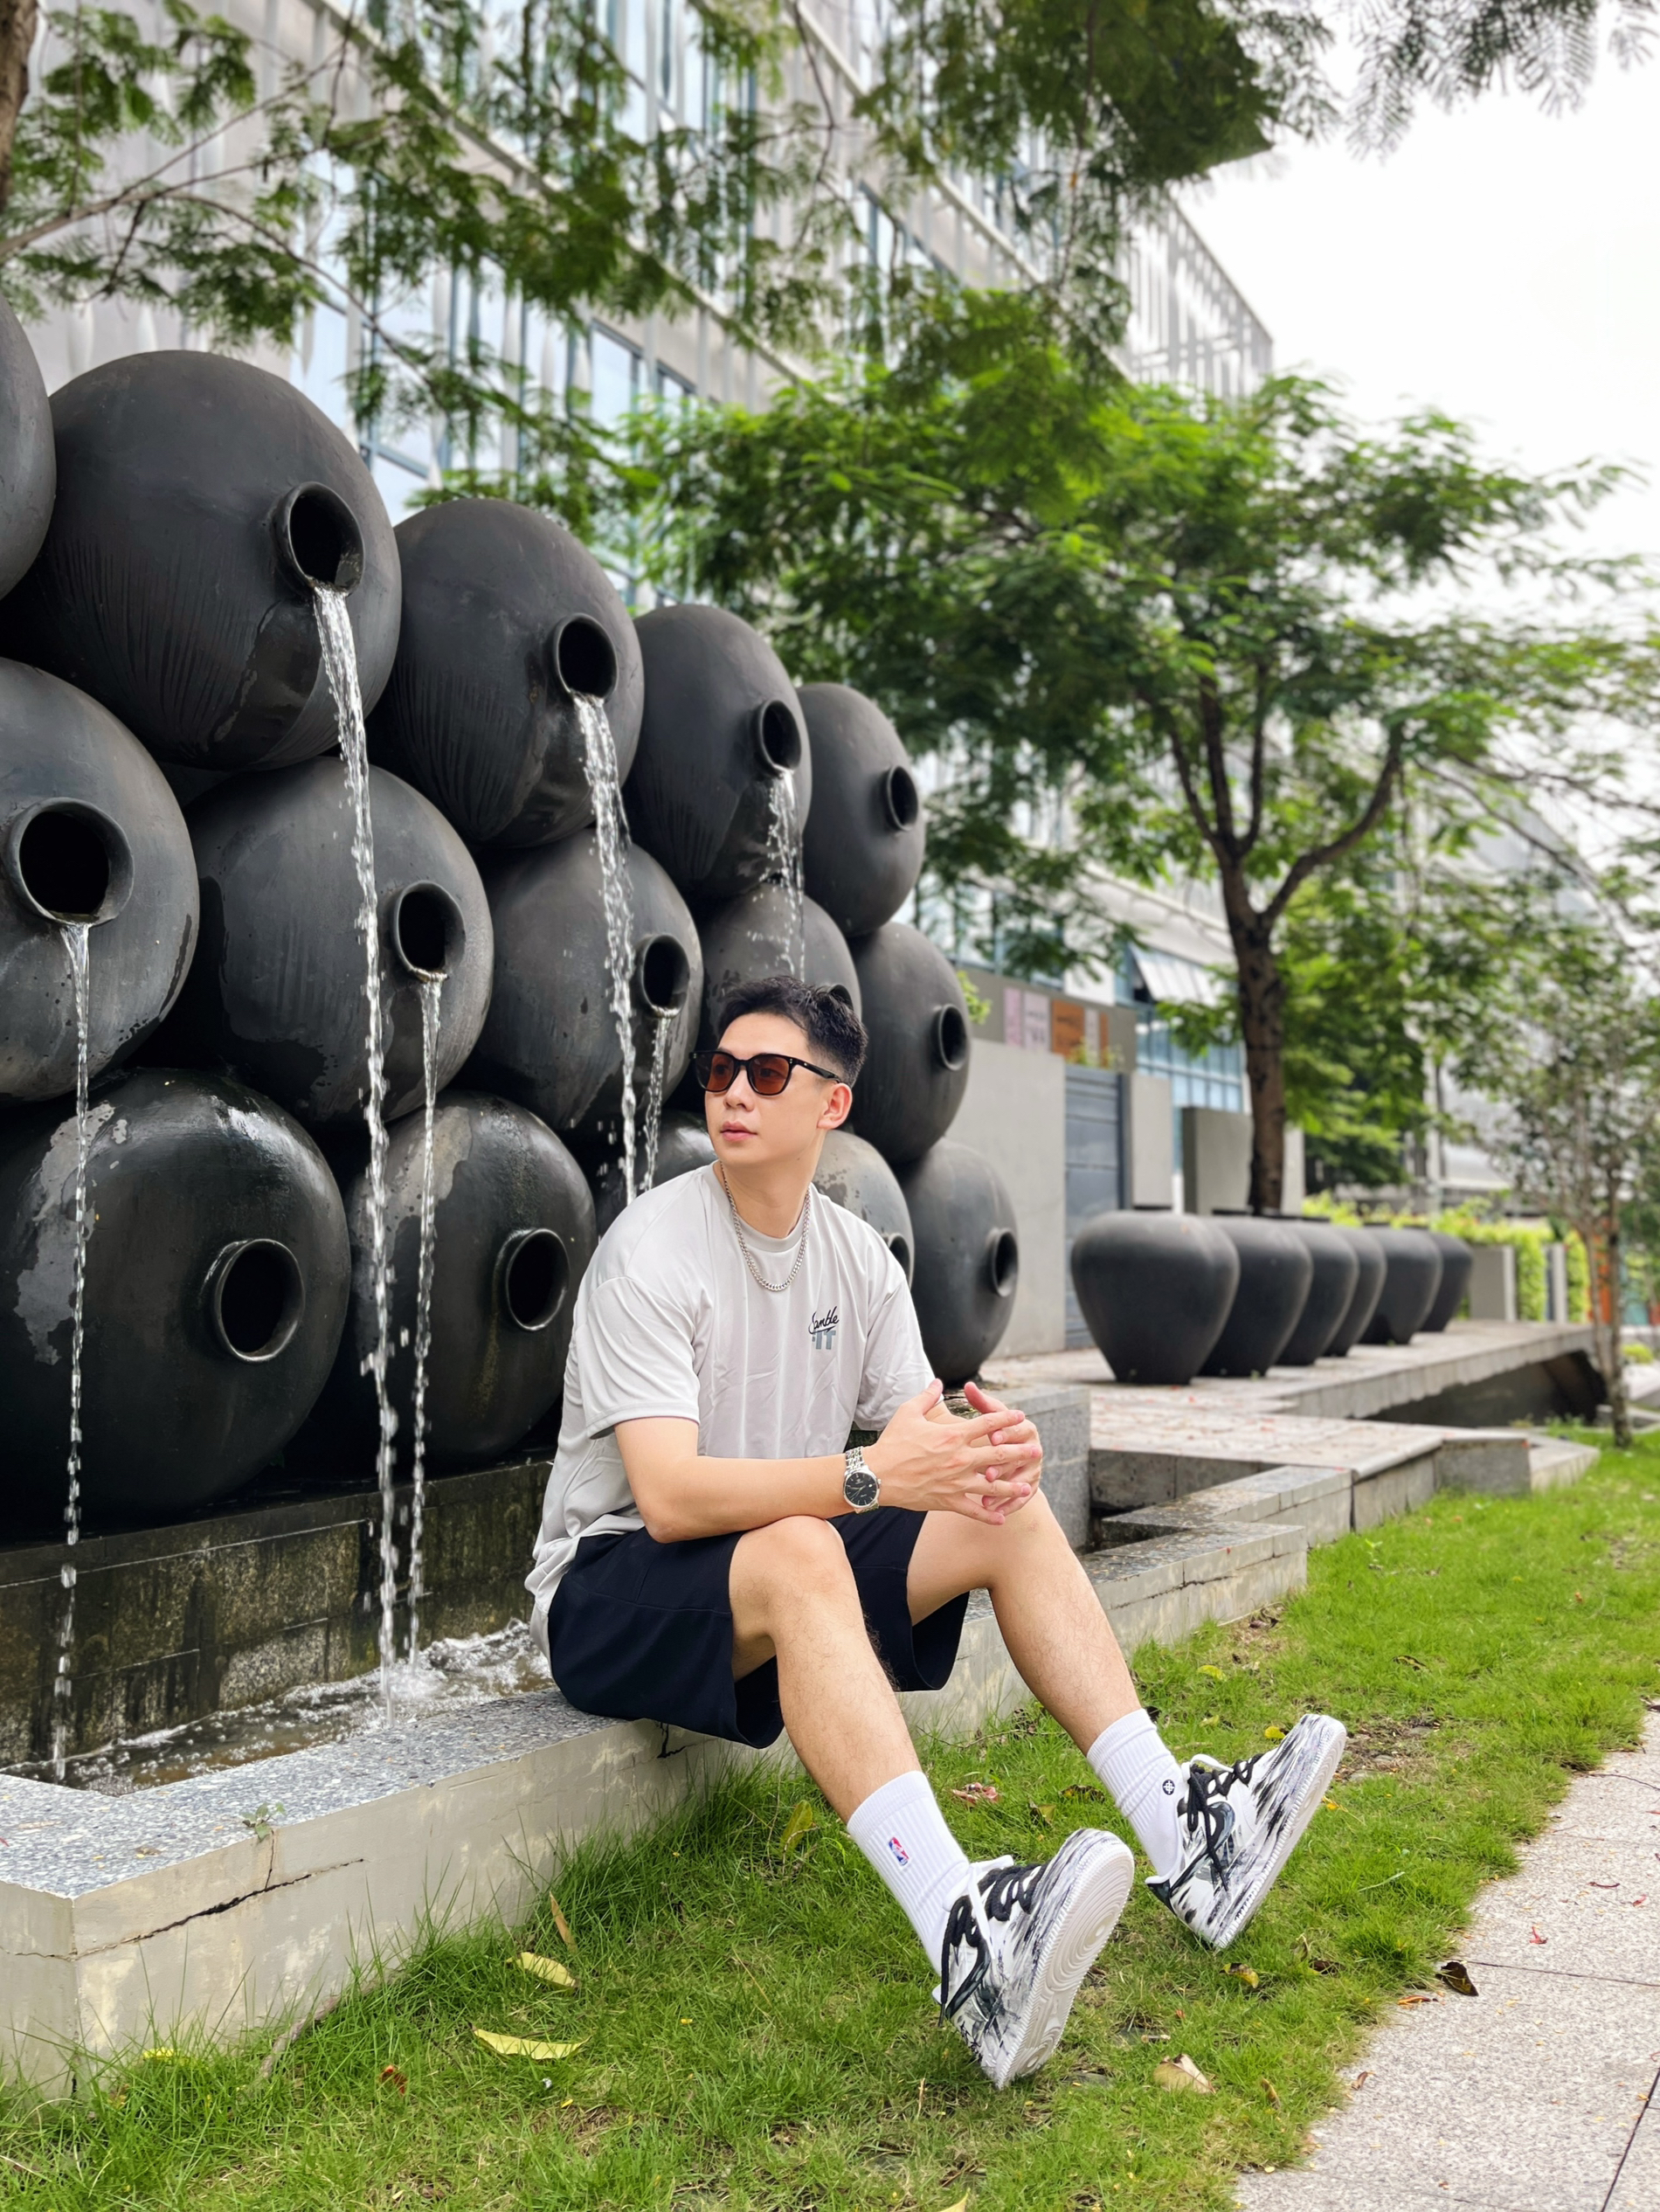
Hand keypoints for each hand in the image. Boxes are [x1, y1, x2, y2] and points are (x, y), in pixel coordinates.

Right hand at [866, 1380, 1040, 1524]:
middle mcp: (959, 1458)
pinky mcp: (948, 1500)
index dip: (1006, 1418)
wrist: (877, 1475)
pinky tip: (1002, 1518)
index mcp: (952, 1435)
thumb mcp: (908, 1413)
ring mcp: (956, 1481)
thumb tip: (936, 1382)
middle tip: (1036, 1450)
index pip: (987, 1424)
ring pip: (992, 1485)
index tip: (1020, 1416)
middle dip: (1019, 1452)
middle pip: (998, 1455)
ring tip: (1028, 1486)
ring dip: (1012, 1486)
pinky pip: (973, 1510)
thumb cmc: (892, 1443)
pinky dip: (988, 1515)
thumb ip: (926, 1396)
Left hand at [963, 1380, 1043, 1497]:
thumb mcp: (991, 1416)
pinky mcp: (1031, 1486)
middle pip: (1022, 1457)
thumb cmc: (998, 1430)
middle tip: (988, 1473)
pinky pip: (1023, 1498)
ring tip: (987, 1499)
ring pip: (1023, 1481)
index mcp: (1026, 1429)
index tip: (992, 1437)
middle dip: (1005, 1465)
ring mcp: (1034, 1469)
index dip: (1008, 1433)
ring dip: (1006, 1491)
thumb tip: (968, 1385)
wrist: (1014, 1450)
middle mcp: (1034, 1449)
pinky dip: (1010, 1505)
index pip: (1020, 1430)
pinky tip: (994, 1512)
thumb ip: (981, 1402)